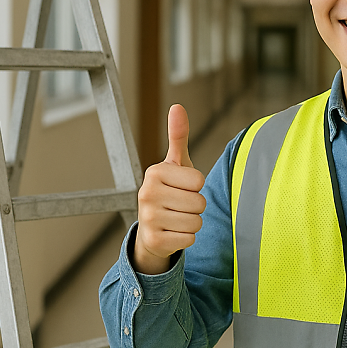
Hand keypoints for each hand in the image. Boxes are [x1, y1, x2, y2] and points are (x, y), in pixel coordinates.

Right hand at [133, 104, 205, 274]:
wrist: (152, 227)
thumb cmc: (170, 190)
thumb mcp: (176, 164)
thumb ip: (178, 136)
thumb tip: (177, 106)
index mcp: (155, 172)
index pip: (199, 181)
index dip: (197, 186)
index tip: (182, 187)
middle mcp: (147, 194)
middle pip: (199, 203)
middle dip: (196, 206)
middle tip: (181, 205)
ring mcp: (148, 219)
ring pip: (196, 222)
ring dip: (193, 222)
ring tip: (177, 217)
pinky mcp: (153, 241)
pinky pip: (189, 239)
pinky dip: (186, 237)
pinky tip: (173, 232)